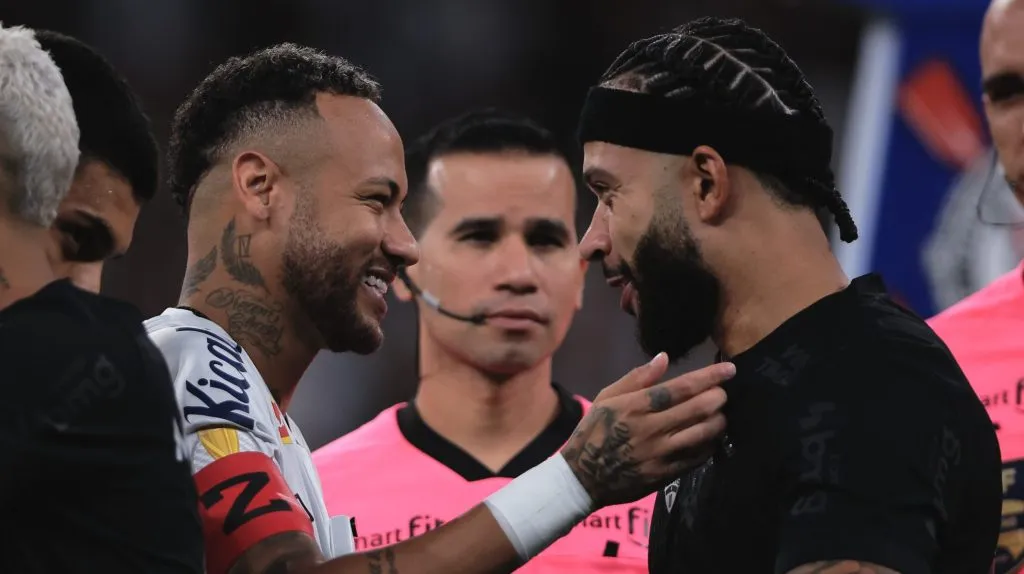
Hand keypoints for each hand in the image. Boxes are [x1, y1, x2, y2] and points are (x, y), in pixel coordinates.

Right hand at [560, 353, 733, 507]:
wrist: (583, 477)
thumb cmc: (595, 430)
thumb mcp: (607, 397)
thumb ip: (637, 378)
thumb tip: (664, 357)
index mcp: (635, 406)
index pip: (681, 387)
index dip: (709, 377)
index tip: (729, 370)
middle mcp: (651, 429)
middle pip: (699, 408)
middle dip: (719, 396)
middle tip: (723, 392)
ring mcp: (660, 454)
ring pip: (704, 433)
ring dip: (719, 420)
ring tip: (720, 413)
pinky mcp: (666, 474)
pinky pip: (698, 456)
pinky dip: (711, 443)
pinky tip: (710, 436)